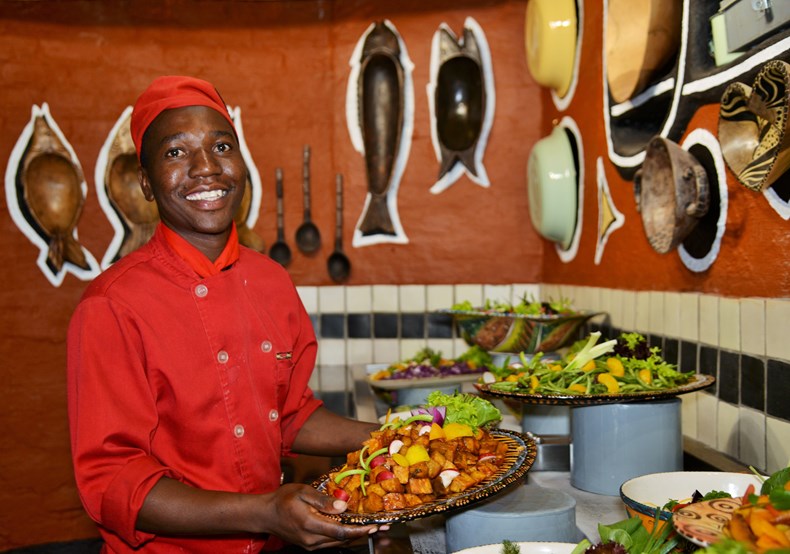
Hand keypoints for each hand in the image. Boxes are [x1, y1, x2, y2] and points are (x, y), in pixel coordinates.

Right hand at [259, 484, 387, 549]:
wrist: (264, 515)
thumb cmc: (282, 500)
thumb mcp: (303, 492)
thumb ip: (323, 500)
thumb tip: (343, 506)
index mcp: (310, 524)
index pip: (340, 532)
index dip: (359, 531)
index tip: (374, 526)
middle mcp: (311, 539)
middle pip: (342, 540)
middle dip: (362, 534)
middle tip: (381, 527)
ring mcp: (310, 544)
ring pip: (337, 543)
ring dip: (355, 537)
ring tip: (371, 528)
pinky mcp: (309, 545)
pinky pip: (330, 543)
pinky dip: (343, 537)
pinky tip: (352, 529)